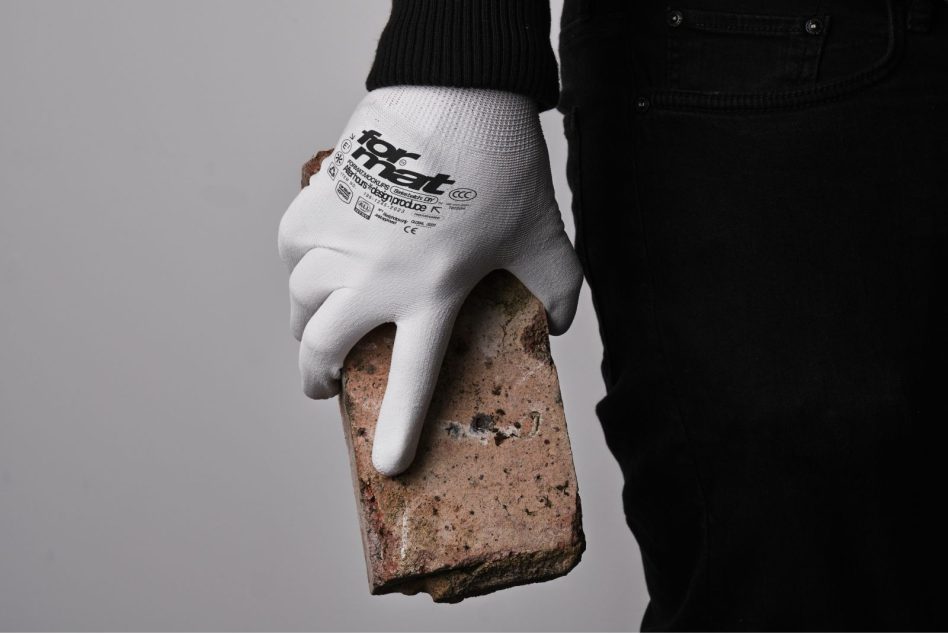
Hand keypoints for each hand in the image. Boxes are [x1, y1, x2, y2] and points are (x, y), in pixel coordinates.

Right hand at [278, 86, 581, 475]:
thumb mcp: (546, 236)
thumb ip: (558, 290)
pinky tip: (316, 262)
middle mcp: (374, 276)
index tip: (386, 466)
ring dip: (307, 322)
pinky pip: (290, 250)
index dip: (397, 430)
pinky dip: (298, 266)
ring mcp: (338, 240)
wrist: (455, 92)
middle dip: (318, 378)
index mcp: (432, 293)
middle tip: (323, 385)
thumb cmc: (501, 164)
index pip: (410, 379)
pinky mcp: (316, 201)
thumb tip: (558, 324)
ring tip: (319, 324)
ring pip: (299, 301)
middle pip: (323, 347)